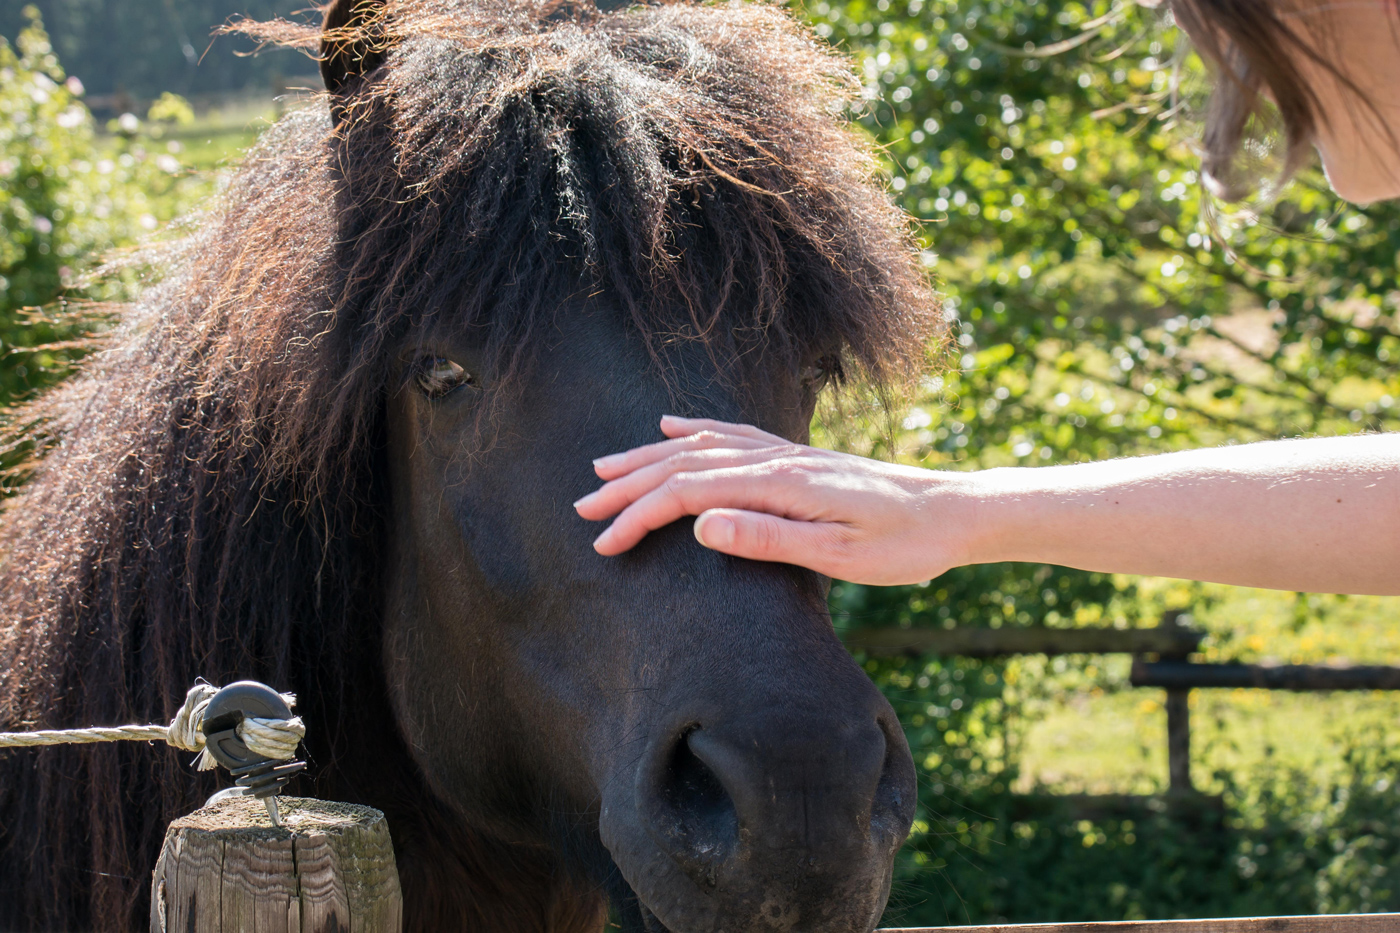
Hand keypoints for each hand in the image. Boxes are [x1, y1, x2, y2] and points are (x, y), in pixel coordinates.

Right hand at [573, 416, 978, 584]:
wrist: (954, 511)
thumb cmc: (904, 545)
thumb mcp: (840, 554)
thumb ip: (769, 538)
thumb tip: (699, 522)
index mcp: (780, 483)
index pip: (688, 493)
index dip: (640, 515)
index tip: (605, 543)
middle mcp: (776, 458)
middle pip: (683, 464)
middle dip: (629, 485)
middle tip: (582, 507)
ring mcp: (785, 454)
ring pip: (700, 447)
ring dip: (649, 458)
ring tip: (605, 467)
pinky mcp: (796, 458)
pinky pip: (730, 436)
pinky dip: (692, 432)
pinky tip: (672, 428)